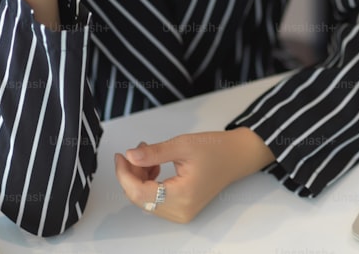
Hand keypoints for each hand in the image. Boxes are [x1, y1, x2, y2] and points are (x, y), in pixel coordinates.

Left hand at [114, 129, 274, 222]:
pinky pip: (156, 200)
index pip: (140, 192)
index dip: (125, 174)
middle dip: (132, 174)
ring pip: (146, 200)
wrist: (237, 156)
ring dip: (140, 178)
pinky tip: (155, 167)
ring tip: (148, 156)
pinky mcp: (181, 209)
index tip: (120, 156)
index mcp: (182, 196)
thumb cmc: (216, 149)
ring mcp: (181, 213)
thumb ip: (154, 152)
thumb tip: (130, 157)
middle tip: (135, 152)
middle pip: (141, 198)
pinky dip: (150, 184)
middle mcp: (180, 211)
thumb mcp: (183, 145)